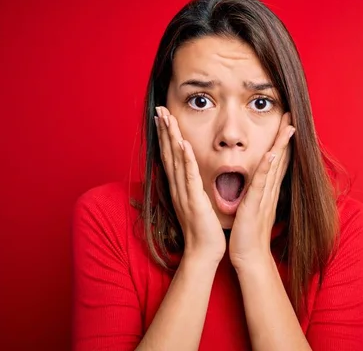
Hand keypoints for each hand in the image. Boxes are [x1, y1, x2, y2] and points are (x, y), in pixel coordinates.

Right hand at [155, 106, 225, 263]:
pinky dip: (186, 160)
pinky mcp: (194, 200)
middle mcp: (178, 187)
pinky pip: (189, 176)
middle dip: (164, 130)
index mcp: (179, 187)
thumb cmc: (203, 230)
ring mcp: (184, 193)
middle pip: (168, 153)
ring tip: (167, 119)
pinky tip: (183, 144)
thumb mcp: (196, 203)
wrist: (203, 253)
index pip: (170, 156)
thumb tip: (191, 176)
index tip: (163, 118)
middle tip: (159, 109)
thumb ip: (192, 188)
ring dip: (171, 138)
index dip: (166, 136)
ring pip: (176, 160)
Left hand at [229, 112, 294, 269]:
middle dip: (286, 136)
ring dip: (281, 145)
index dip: (282, 141)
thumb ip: (256, 193)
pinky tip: (272, 154)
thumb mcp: (253, 207)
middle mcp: (269, 190)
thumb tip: (256, 182)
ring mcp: (264, 196)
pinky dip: (267, 168)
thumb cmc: (248, 234)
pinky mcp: (255, 204)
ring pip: (274, 166)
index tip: (286, 123)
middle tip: (292, 115)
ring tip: (289, 126)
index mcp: (267, 190)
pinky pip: (261, 183)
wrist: (249, 256)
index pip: (276, 160)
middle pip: (281, 158)